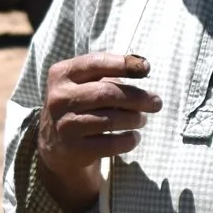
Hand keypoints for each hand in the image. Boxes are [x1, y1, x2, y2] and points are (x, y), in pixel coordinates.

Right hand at [35, 52, 160, 210]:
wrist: (56, 144)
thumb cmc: (80, 104)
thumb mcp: (84, 83)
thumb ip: (109, 72)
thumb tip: (142, 66)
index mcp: (61, 74)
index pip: (96, 63)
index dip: (123, 64)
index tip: (146, 68)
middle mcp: (59, 98)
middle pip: (107, 93)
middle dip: (138, 97)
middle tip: (156, 102)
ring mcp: (65, 125)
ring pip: (111, 120)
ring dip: (135, 119)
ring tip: (142, 120)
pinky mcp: (74, 149)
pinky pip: (111, 144)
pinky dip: (129, 140)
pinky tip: (134, 137)